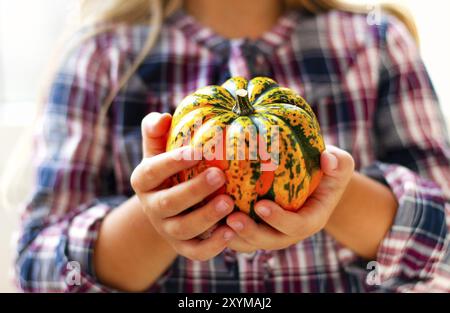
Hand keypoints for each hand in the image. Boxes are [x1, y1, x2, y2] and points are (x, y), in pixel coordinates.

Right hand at [131, 112, 235, 260]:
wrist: (169, 204)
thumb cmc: (170, 168)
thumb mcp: (159, 149)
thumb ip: (157, 131)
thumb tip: (163, 117)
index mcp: (144, 181)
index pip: (152, 171)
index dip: (172, 162)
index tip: (197, 151)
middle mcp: (151, 207)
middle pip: (168, 203)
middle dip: (193, 190)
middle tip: (219, 175)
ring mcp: (166, 229)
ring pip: (183, 229)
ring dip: (206, 217)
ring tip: (229, 202)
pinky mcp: (182, 247)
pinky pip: (195, 252)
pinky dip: (212, 246)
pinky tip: (231, 231)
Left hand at [225, 145, 354, 252]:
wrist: (315, 182)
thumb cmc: (327, 171)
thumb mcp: (340, 164)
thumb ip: (338, 163)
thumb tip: (327, 158)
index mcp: (311, 220)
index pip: (297, 226)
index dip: (279, 220)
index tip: (261, 206)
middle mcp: (290, 232)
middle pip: (270, 240)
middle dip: (251, 233)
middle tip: (232, 219)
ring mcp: (273, 232)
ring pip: (252, 243)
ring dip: (234, 236)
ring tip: (216, 222)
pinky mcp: (258, 227)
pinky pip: (241, 236)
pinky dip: (225, 231)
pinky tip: (209, 217)